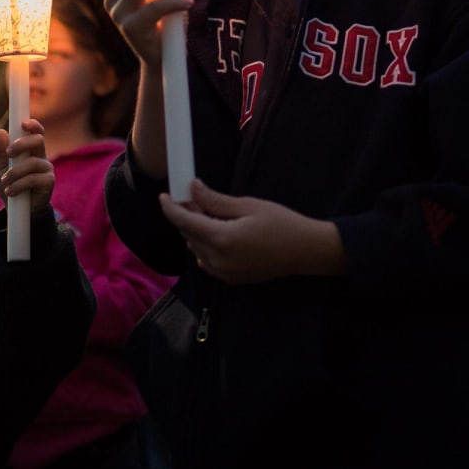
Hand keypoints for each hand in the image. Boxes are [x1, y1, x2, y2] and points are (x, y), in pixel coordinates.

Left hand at [0, 120, 53, 217]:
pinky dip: (19, 185)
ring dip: (14, 172)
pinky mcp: (49, 183)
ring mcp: (47, 169)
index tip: (23, 123)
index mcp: (31, 150)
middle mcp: (42, 157)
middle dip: (22, 144)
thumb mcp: (1, 167)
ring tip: (5, 182)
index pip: (37, 132)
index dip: (33, 125)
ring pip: (32, 162)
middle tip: (8, 153)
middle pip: (38, 140)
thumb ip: (1, 150)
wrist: (16, 210)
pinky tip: (11, 191)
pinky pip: (33, 178)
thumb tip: (0, 131)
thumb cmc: (10, 184)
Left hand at [158, 179, 345, 283]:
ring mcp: (224, 273)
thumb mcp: (248, 205)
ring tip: (211, 213)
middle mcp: (218, 261)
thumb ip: (215, 200)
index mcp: (222, 239)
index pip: (185, 223)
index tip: (163, 196)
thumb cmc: (281, 223)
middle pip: (188, 235)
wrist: (305, 251)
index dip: (170, 208)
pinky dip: (206, 244)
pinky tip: (220, 231)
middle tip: (195, 197)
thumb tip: (192, 188)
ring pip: (196, 248)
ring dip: (196, 231)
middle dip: (187, 216)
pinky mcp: (230, 279)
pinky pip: (207, 260)